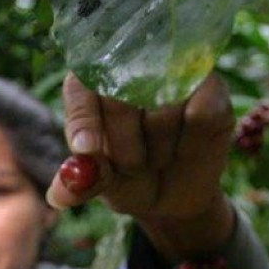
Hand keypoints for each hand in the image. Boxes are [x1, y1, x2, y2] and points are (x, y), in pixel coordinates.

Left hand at [47, 71, 236, 260]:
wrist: (171, 198)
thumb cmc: (128, 180)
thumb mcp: (103, 184)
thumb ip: (83, 182)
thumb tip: (58, 196)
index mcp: (93, 85)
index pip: (81, 89)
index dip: (84, 120)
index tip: (85, 150)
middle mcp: (132, 70)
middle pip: (121, 99)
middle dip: (124, 147)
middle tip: (132, 167)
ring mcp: (173, 74)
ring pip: (162, 108)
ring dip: (158, 149)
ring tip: (159, 159)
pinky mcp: (210, 89)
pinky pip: (199, 113)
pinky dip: (190, 142)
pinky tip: (186, 150)